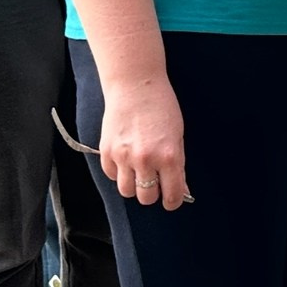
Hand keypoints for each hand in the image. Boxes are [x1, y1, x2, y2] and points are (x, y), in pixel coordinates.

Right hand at [99, 74, 192, 210]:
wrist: (135, 85)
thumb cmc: (162, 107)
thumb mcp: (178, 136)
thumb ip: (177, 164)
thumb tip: (179, 189)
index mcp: (169, 156)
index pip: (172, 195)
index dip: (173, 201)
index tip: (172, 199)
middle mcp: (145, 160)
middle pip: (146, 197)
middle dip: (152, 193)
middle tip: (155, 182)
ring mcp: (123, 157)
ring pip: (126, 191)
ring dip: (134, 186)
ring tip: (138, 172)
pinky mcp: (106, 151)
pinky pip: (111, 175)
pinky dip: (118, 172)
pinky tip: (125, 160)